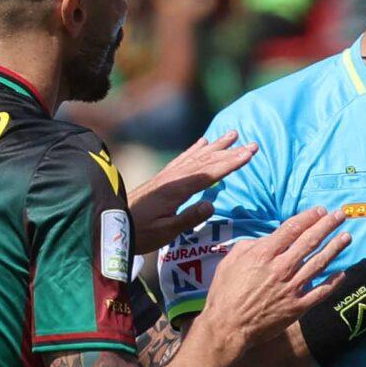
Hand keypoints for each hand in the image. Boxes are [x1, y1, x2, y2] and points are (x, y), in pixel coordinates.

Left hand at [126, 132, 256, 253]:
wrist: (112, 224)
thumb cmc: (141, 232)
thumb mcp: (166, 231)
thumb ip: (188, 218)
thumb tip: (211, 204)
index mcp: (177, 189)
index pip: (211, 173)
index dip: (232, 163)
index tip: (250, 153)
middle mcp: (174, 177)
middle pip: (207, 160)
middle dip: (231, 152)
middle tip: (252, 144)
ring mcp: (168, 175)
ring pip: (197, 156)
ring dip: (217, 145)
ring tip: (232, 134)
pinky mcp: (163, 177)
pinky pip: (184, 158)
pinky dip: (196, 149)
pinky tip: (203, 142)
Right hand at [188, 207, 347, 356]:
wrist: (228, 326)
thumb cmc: (225, 293)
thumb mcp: (230, 261)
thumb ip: (250, 246)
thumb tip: (266, 239)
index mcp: (264, 254)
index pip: (292, 229)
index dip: (309, 218)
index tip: (321, 210)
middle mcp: (281, 268)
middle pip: (310, 242)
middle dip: (327, 226)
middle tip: (340, 215)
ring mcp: (292, 288)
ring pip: (319, 263)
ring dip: (335, 248)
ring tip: (347, 237)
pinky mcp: (297, 307)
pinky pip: (320, 292)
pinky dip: (333, 282)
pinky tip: (343, 272)